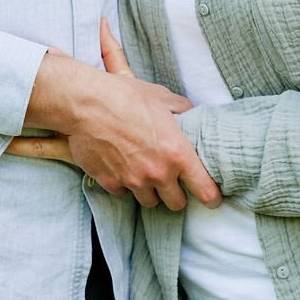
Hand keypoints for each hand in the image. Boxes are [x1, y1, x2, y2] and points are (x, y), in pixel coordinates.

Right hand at [18, 21, 221, 211]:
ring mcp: (133, 181)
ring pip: (149, 202)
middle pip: (176, 203)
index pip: (204, 189)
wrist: (88, 104)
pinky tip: (121, 168)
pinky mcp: (110, 183)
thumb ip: (182, 109)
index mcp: (176, 154)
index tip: (212, 199)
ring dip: (150, 191)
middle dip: (176, 194)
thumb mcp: (162, 97)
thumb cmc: (126, 97)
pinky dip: (124, 185)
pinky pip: (123, 193)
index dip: (211, 197)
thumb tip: (192, 113)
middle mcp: (157, 173)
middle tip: (172, 183)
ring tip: (145, 174)